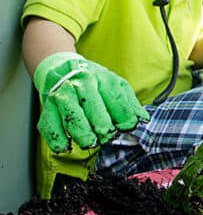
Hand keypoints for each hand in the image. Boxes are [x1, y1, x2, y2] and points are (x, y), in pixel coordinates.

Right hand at [34, 52, 149, 152]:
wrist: (61, 68)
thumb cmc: (93, 80)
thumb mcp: (116, 85)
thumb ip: (130, 103)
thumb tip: (143, 121)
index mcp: (102, 79)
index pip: (116, 99)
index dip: (124, 116)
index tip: (128, 128)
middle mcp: (81, 85)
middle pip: (93, 106)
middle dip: (102, 125)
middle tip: (108, 137)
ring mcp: (63, 95)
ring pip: (71, 115)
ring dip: (81, 132)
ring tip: (90, 142)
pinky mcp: (47, 107)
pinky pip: (49, 125)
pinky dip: (57, 138)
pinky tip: (66, 146)